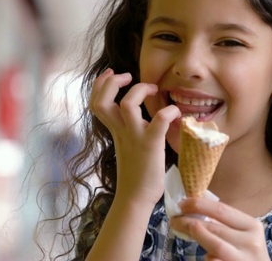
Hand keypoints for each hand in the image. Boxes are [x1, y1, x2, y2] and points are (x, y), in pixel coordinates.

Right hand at [90, 68, 180, 205]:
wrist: (137, 197)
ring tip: (152, 89)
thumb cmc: (135, 172)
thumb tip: (141, 117)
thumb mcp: (126, 144)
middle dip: (112, 82)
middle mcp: (121, 130)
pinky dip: (168, 111)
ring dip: (140, 90)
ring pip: (127, 105)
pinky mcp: (151, 143)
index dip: (100, 84)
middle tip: (127, 77)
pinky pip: (159, 121)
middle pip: (103, 101)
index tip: (111, 74)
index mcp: (114, 130)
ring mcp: (135, 136)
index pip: (96, 102)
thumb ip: (127, 128)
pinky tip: (175, 112)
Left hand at [169, 198, 269, 260]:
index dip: (198, 204)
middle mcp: (251, 242)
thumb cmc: (247, 253)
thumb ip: (225, 223)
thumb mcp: (243, 235)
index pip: (222, 210)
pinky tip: (201, 254)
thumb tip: (195, 206)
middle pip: (214, 227)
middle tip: (174, 219)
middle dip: (189, 221)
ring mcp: (243, 259)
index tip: (182, 203)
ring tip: (178, 229)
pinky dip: (205, 257)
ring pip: (215, 244)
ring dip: (194, 235)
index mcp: (252, 226)